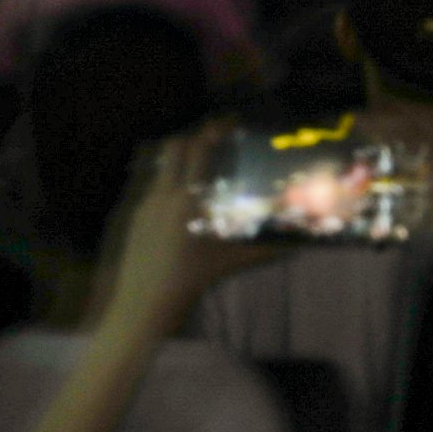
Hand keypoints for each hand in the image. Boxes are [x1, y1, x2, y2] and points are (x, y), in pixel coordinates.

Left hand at [89, 126, 276, 348]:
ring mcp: (145, 205)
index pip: (198, 150)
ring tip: (202, 171)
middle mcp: (163, 194)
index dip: (213, 132)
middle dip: (194, 139)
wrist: (142, 306)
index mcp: (186, 200)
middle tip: (215, 143)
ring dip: (180, 163)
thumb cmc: (190, 283)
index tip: (229, 125)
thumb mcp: (228, 264)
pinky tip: (183, 204)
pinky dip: (170, 186)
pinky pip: (154, 190)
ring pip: (162, 168)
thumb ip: (263, 251)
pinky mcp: (135, 218)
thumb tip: (297, 246)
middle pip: (174, 148)